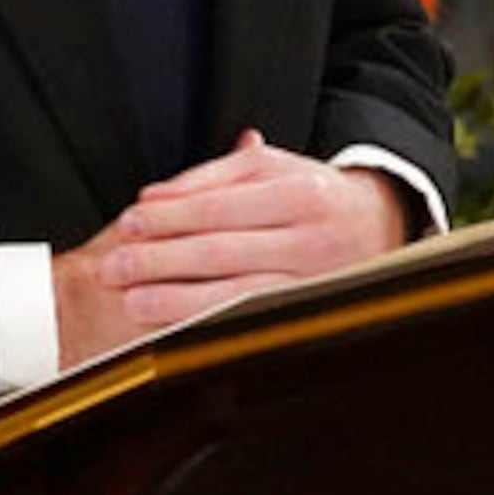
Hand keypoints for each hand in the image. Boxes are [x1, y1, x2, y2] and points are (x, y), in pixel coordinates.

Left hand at [53, 131, 408, 361]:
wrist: (379, 224)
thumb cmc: (311, 194)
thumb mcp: (271, 169)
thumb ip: (211, 176)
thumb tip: (153, 195)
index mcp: (301, 192)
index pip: (221, 206)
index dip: (169, 216)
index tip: (129, 222)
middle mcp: (312, 237)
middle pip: (223, 251)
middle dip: (160, 260)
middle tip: (114, 266)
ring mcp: (314, 281)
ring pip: (236, 294)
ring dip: (176, 299)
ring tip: (133, 299)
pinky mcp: (309, 313)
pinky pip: (251, 321)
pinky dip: (206, 323)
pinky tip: (172, 325)